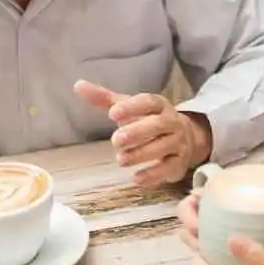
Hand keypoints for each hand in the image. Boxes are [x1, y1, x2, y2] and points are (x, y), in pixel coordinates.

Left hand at [74, 79, 211, 187]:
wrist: (185, 137)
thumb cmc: (149, 120)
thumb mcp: (128, 108)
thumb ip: (104, 99)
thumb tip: (78, 85)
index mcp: (159, 105)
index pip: (148, 102)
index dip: (132, 107)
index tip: (112, 114)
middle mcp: (171, 122)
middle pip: (158, 125)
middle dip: (137, 132)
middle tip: (115, 140)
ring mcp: (177, 142)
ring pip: (163, 147)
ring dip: (142, 154)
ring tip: (121, 160)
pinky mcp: (178, 163)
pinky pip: (169, 168)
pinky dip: (154, 174)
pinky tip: (137, 178)